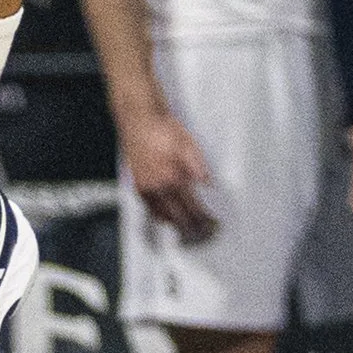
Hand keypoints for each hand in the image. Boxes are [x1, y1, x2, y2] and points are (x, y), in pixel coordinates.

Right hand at [120, 103, 216, 241]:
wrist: (138, 119)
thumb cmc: (163, 128)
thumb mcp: (187, 142)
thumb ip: (197, 165)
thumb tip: (208, 184)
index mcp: (172, 177)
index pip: (192, 208)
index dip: (204, 220)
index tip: (214, 225)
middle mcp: (158, 188)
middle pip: (179, 218)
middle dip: (193, 228)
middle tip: (205, 234)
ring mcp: (146, 189)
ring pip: (163, 217)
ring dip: (177, 226)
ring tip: (189, 231)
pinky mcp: (138, 186)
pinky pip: (150, 209)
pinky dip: (160, 217)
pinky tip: (167, 218)